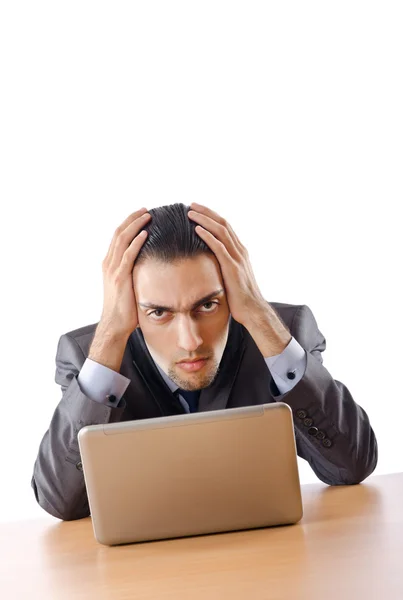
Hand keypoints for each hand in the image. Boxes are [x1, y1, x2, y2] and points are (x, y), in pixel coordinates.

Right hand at [100, 207, 150, 337]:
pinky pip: (128, 255)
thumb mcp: (128, 285)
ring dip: (135, 225)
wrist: (115, 324)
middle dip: (132, 219)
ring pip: (122, 240)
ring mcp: (113, 270)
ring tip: (148, 216)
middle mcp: (109, 263)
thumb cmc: (125, 308)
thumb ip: (135, 273)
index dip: (129, 223)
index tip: (142, 214)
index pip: (118, 237)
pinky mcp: (120, 278)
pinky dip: (136, 242)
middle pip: (119, 233)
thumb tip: (152, 266)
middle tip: (146, 210)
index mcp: (110, 264)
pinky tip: (145, 233)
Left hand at [187, 202, 266, 326]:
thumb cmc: (240, 297)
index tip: (198, 210)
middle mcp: (240, 251)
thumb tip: (209, 264)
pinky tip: (197, 229)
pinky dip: (208, 236)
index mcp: (239, 251)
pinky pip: (219, 247)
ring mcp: (237, 258)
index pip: (225, 227)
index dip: (212, 216)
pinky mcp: (232, 268)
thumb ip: (223, 266)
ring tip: (191, 212)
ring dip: (205, 220)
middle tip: (191, 204)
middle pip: (223, 224)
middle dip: (207, 212)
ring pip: (221, 231)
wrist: (253, 310)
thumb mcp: (231, 277)